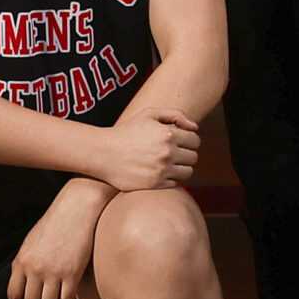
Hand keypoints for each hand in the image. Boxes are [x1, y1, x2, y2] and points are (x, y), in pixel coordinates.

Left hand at [8, 191, 103, 298]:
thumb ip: (26, 262)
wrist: (75, 210)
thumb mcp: (31, 242)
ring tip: (57, 297)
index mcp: (21, 260)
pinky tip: (68, 293)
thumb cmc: (54, 224)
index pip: (13, 293)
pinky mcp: (72, 274)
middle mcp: (34, 269)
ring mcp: (53, 272)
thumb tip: (24, 282)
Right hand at [85, 108, 199, 191]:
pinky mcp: (156, 184)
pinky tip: (159, 171)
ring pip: (188, 172)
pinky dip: (171, 178)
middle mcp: (168, 153)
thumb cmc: (126, 132)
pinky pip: (176, 183)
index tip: (179, 141)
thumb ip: (175, 115)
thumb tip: (195, 127)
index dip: (189, 140)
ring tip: (167, 162)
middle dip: (186, 153)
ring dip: (181, 167)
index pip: (195, 141)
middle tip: (172, 152)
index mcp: (168, 134)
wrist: (103, 152)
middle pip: (193, 157)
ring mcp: (162, 170)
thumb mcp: (148, 114)